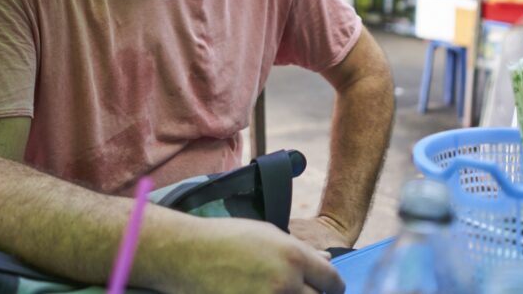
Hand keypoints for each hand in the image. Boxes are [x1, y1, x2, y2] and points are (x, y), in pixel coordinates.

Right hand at [164, 216, 344, 293]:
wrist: (188, 254)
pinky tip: (262, 293)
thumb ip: (301, 251)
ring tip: (278, 289)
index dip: (334, 286)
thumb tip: (326, 261)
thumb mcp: (269, 235)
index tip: (331, 289)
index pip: (332, 281)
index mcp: (294, 256)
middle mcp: (285, 282)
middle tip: (304, 291)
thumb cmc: (227, 239)